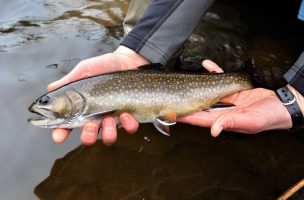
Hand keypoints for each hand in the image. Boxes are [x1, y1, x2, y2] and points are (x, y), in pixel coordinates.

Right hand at [48, 46, 147, 144]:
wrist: (128, 61)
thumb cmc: (103, 67)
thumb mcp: (84, 71)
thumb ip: (69, 81)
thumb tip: (50, 89)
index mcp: (81, 109)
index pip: (67, 125)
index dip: (60, 133)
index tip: (59, 136)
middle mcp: (96, 117)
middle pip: (88, 137)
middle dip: (88, 136)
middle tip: (90, 124)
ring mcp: (113, 118)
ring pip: (108, 137)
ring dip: (108, 132)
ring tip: (109, 118)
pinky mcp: (130, 116)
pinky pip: (130, 128)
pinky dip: (128, 124)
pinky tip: (126, 113)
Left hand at [178, 60, 292, 136]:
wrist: (282, 105)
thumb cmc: (268, 117)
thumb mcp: (250, 121)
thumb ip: (231, 123)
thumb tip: (213, 130)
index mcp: (222, 119)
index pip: (198, 118)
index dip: (184, 115)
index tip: (169, 111)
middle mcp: (221, 110)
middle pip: (198, 105)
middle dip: (185, 100)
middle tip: (170, 93)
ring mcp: (226, 99)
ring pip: (206, 91)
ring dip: (195, 85)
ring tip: (182, 79)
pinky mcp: (233, 89)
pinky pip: (220, 79)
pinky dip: (213, 72)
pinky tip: (207, 65)